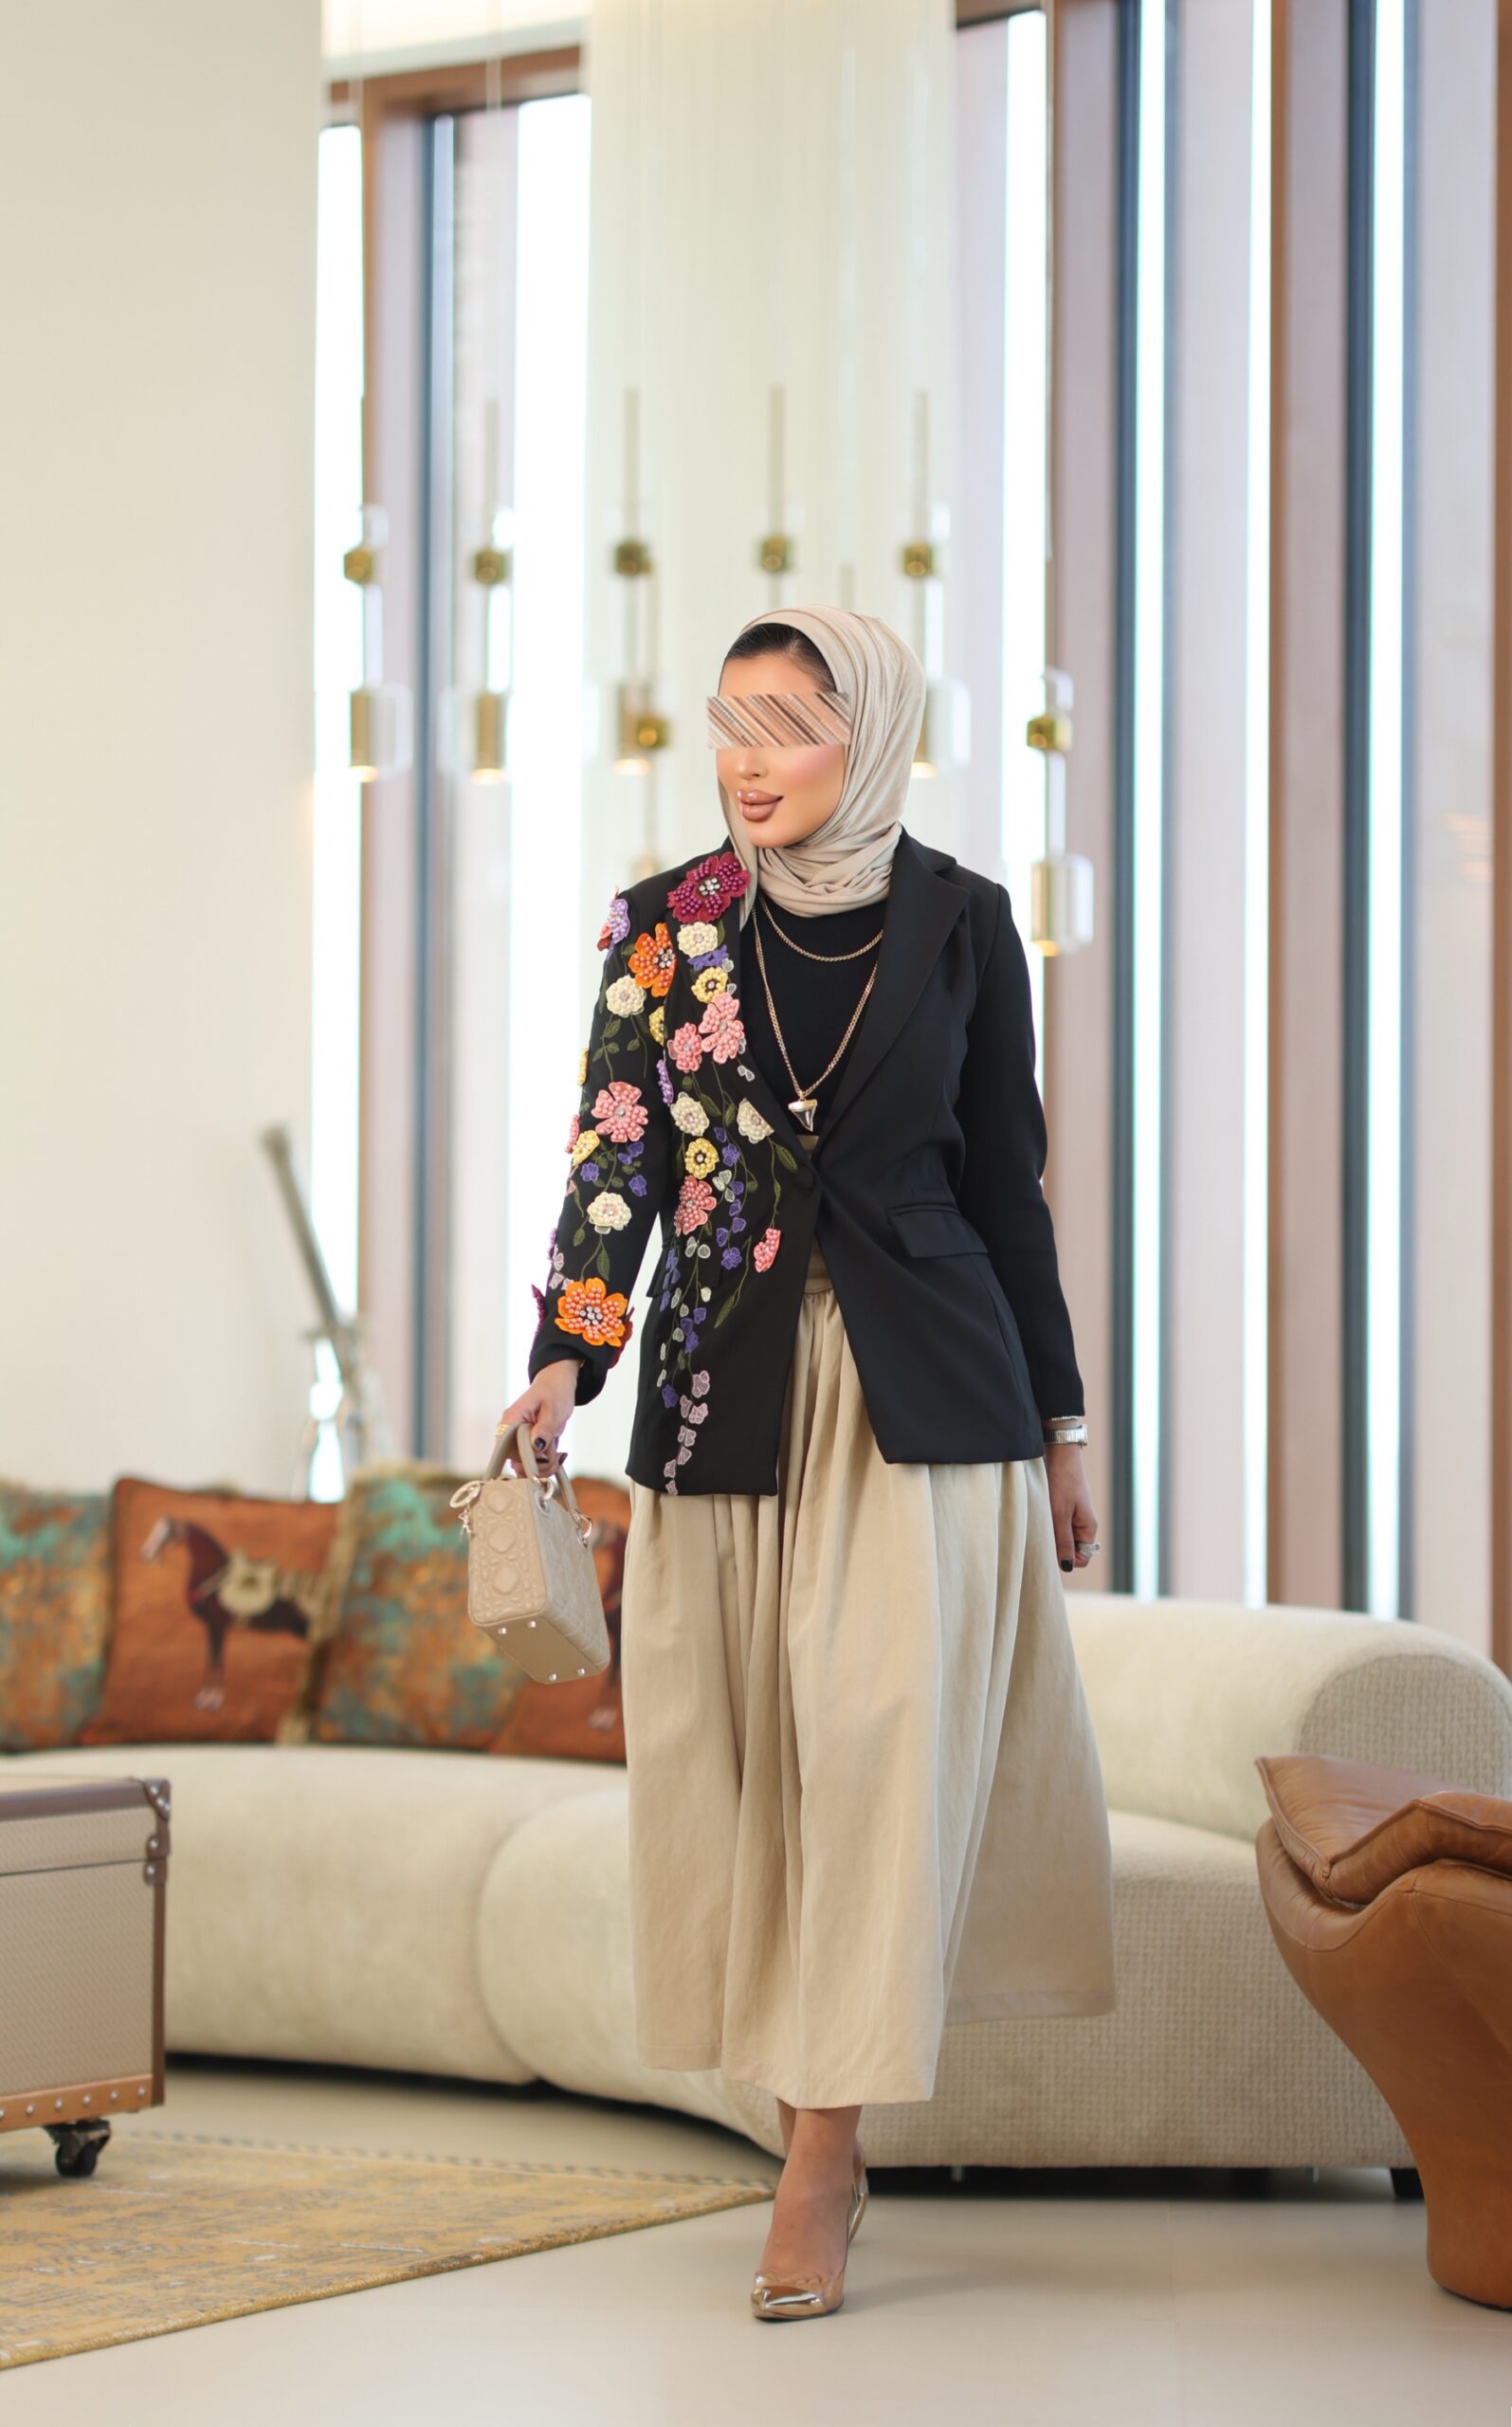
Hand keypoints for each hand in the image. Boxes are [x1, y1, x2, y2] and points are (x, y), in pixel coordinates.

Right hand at [494, 1358, 581, 1470]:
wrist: (557, 1383)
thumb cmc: (554, 1391)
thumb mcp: (554, 1410)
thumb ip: (545, 1429)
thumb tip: (536, 1446)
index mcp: (511, 1420)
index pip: (508, 1450)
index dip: (526, 1457)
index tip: (544, 1452)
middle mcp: (510, 1431)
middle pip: (516, 1462)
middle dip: (539, 1464)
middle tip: (556, 1455)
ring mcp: (518, 1439)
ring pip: (525, 1466)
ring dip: (545, 1465)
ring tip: (558, 1453)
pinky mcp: (527, 1443)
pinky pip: (532, 1462)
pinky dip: (546, 1462)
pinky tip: (556, 1454)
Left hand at [1044, 1442, 1097, 1573]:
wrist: (1060, 1455)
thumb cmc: (1062, 1483)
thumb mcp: (1060, 1514)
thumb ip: (1063, 1541)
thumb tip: (1067, 1566)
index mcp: (1088, 1528)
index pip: (1082, 1558)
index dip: (1067, 1559)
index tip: (1051, 1548)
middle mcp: (1084, 1525)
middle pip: (1071, 1550)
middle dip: (1057, 1548)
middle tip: (1043, 1534)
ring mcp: (1074, 1517)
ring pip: (1062, 1538)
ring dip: (1051, 1535)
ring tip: (1041, 1522)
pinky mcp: (1065, 1509)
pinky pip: (1058, 1526)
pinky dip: (1049, 1525)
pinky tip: (1040, 1516)